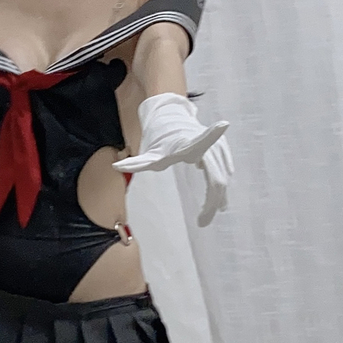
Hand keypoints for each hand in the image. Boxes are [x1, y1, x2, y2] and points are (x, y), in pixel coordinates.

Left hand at [112, 92, 234, 226]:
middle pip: (216, 179)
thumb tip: (116, 166)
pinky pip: (225, 173)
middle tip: (202, 222)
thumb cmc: (161, 141)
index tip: (222, 125)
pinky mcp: (223, 150)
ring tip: (207, 215)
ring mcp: (218, 146)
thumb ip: (136, 163)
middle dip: (211, 204)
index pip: (200, 141)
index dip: (211, 135)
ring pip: (223, 178)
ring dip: (218, 199)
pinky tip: (218, 202)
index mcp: (188, 143)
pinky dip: (221, 189)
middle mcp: (206, 143)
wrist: (174, 120)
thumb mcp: (149, 155)